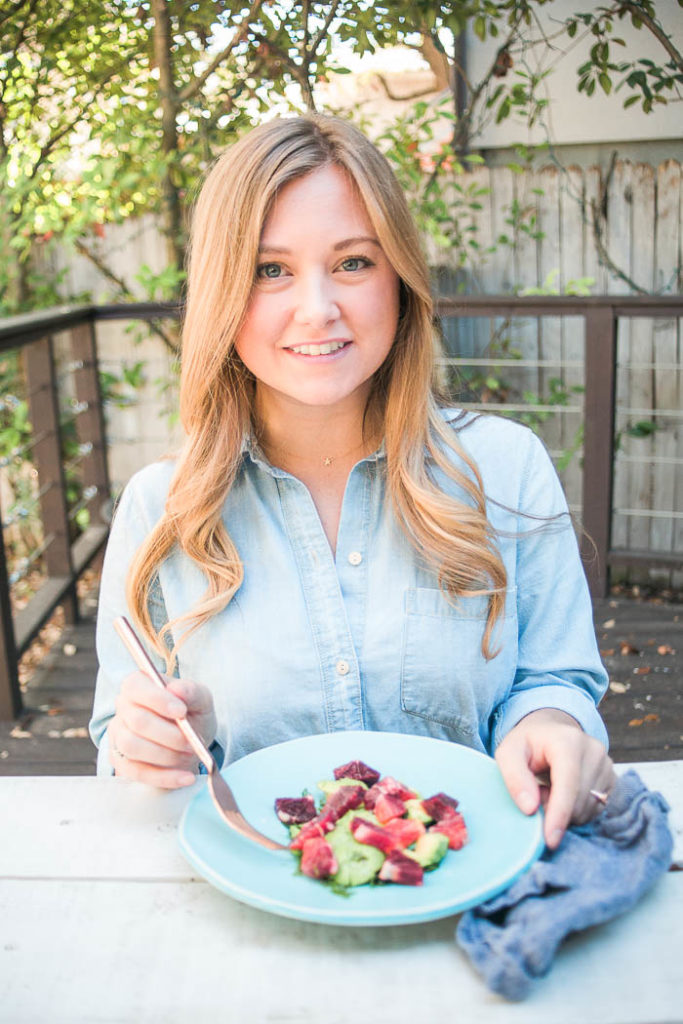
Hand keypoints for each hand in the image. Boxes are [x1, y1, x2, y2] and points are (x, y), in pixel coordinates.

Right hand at [108, 671, 216, 788]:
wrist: (191, 742)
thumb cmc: (192, 713)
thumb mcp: (201, 699)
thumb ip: (191, 691)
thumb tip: (177, 690)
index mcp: (137, 684)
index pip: (135, 686)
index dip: (157, 699)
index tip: (181, 712)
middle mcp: (123, 708)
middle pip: (137, 721)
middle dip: (168, 734)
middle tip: (191, 742)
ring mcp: (117, 736)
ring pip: (132, 747)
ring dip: (166, 755)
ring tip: (189, 755)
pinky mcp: (121, 762)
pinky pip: (136, 772)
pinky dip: (164, 777)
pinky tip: (186, 777)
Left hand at [495, 708, 615, 849]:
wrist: (551, 731)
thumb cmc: (527, 744)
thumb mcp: (508, 753)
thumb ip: (514, 778)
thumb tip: (530, 808)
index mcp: (567, 740)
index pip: (568, 784)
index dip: (559, 814)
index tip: (549, 840)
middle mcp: (593, 750)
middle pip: (579, 802)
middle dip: (555, 810)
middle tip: (539, 793)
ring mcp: (607, 764)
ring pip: (588, 810)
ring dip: (566, 811)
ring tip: (550, 789)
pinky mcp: (613, 778)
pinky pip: (597, 810)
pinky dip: (577, 810)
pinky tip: (566, 794)